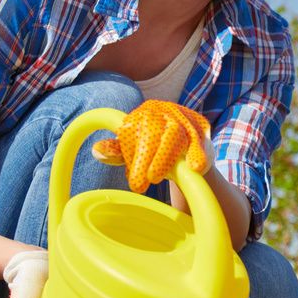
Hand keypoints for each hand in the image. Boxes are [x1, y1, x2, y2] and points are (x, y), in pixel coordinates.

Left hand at [91, 100, 211, 192]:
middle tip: (139, 185)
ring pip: (174, 135)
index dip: (132, 156)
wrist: (186, 144)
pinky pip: (199, 141)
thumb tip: (97, 151)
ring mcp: (183, 117)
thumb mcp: (134, 148)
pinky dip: (197, 154)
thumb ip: (117, 151)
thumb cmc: (153, 147)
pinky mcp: (201, 127)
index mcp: (143, 113)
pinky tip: (195, 167)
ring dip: (165, 157)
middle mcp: (162, 111)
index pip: (133, 131)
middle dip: (145, 160)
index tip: (133, 181)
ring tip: (156, 177)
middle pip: (153, 133)